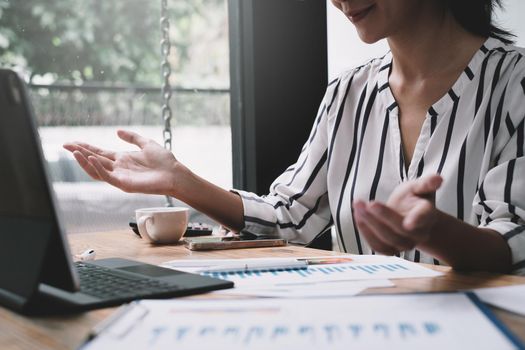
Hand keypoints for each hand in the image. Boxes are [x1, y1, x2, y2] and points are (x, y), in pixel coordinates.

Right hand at [63, 130, 181, 195]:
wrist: (175, 174)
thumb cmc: (164, 161)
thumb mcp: (146, 144)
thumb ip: (132, 137)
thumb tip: (117, 131)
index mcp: (122, 159)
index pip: (98, 152)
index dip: (85, 147)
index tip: (71, 142)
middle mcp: (118, 168)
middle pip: (93, 160)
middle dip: (79, 153)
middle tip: (65, 145)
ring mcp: (120, 177)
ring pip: (96, 170)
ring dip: (84, 161)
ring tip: (74, 151)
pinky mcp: (124, 184)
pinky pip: (107, 177)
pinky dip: (98, 168)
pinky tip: (92, 159)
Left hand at [352, 174, 442, 254]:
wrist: (408, 215)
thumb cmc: (413, 198)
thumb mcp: (419, 187)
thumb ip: (426, 183)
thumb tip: (438, 179)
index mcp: (427, 215)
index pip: (424, 217)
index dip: (417, 220)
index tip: (408, 223)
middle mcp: (419, 233)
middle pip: (401, 230)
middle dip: (383, 216)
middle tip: (367, 204)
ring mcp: (405, 244)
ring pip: (388, 239)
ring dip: (370, 224)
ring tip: (358, 206)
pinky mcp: (391, 249)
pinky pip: (378, 246)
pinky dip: (366, 233)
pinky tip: (358, 216)